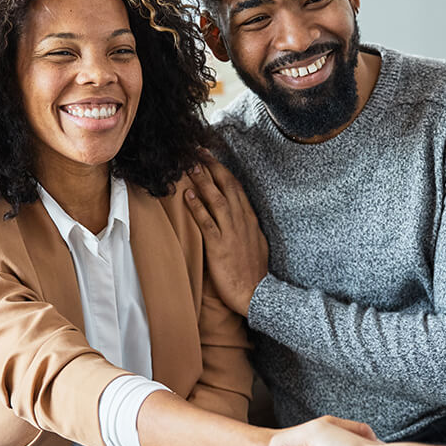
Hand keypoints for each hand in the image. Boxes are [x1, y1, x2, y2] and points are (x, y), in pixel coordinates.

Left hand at [183, 154, 267, 316]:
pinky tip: (188, 196)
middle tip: (197, 151)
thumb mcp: (257, 244)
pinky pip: (207, 223)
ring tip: (190, 166)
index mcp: (250, 219)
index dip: (223, 170)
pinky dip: (198, 207)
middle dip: (212, 167)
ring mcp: (232, 233)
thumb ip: (248, 227)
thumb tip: (242, 215)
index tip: (211, 157)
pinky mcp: (220, 246)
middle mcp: (242, 221)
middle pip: (227, 187)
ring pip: (217, 200)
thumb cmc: (255, 273)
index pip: (236, 188)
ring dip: (203, 181)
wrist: (257, 294)